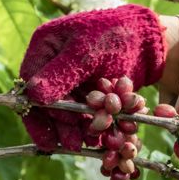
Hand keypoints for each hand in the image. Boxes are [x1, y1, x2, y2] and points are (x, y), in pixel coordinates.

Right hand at [20, 4, 166, 150]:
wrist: (147, 38)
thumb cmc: (114, 34)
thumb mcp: (86, 52)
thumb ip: (60, 74)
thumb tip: (33, 96)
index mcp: (44, 47)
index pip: (30, 87)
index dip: (39, 114)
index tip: (53, 133)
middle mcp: (52, 65)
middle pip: (47, 103)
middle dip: (61, 126)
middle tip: (74, 145)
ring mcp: (70, 79)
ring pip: (66, 111)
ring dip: (77, 129)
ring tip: (90, 142)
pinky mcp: (87, 90)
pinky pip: (84, 111)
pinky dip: (91, 123)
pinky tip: (100, 136)